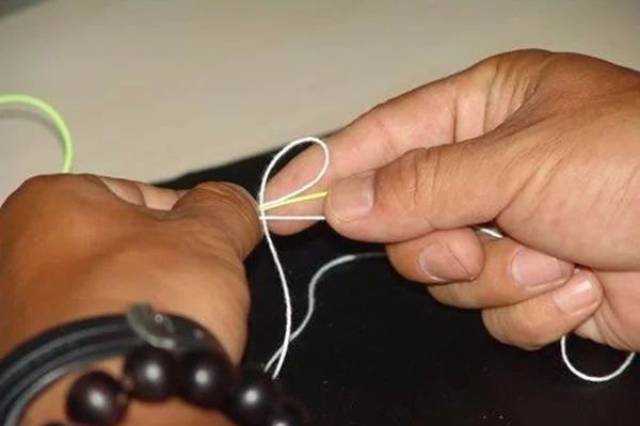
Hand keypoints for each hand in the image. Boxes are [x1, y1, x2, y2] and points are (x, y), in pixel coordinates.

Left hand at [0, 174, 259, 424]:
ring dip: (143, 305)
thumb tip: (233, 202)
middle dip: (163, 266)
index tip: (214, 247)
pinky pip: (88, 334)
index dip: (189, 221)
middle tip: (195, 292)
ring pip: (105, 293)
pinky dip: (118, 339)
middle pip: (119, 247)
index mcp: (49, 200)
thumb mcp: (209, 235)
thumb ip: (225, 205)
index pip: (141, 195)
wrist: (119, 401)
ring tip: (174, 329)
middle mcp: (14, 250)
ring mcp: (15, 309)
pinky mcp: (23, 358)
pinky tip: (146, 353)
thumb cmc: (153, 299)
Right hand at [266, 49, 639, 351]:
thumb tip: (341, 201)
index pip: (379, 139)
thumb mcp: (519, 162)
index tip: (279, 205)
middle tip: (474, 240)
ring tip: (554, 256)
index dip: (325, 172)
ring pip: (444, 275)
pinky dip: (533, 307)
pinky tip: (582, 282)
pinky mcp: (533, 284)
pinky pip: (492, 312)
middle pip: (403, 220)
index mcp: (484, 110)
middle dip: (435, 243)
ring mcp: (509, 230)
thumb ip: (420, 184)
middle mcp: (489, 169)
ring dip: (496, 276)